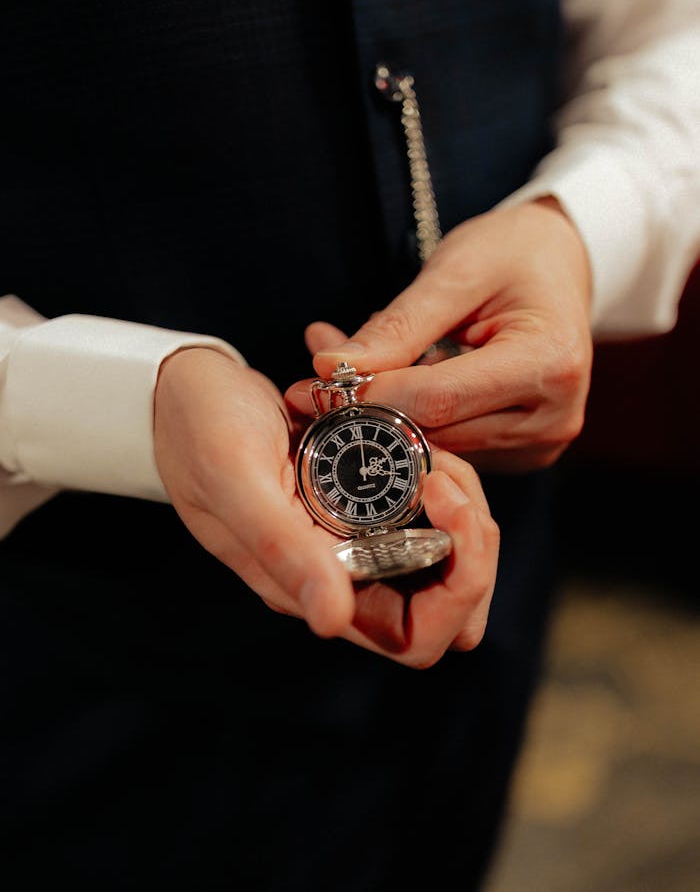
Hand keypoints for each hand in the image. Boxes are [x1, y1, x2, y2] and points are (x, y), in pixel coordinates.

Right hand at [154, 348, 498, 666]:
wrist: (185, 388)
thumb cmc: (199, 429)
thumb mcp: (236, 480)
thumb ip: (282, 550)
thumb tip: (332, 623)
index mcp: (312, 586)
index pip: (417, 636)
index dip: (458, 587)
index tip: (445, 503)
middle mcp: (340, 572)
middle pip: (446, 595)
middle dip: (472, 540)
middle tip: (447, 473)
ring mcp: (351, 536)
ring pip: (445, 550)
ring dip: (459, 501)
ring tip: (432, 447)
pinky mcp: (357, 500)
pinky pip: (424, 504)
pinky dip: (435, 470)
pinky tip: (414, 431)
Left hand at [290, 198, 592, 472]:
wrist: (560, 265)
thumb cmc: (512, 254)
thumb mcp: (455, 271)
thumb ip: (398, 326)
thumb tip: (332, 368)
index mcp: (550, 364)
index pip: (441, 399)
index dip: (374, 394)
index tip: (315, 384)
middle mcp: (553, 416)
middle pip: (437, 431)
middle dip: (371, 407)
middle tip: (315, 378)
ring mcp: (540, 442)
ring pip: (438, 444)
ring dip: (388, 414)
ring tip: (353, 369)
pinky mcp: (523, 452)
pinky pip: (452, 445)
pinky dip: (414, 419)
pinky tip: (397, 383)